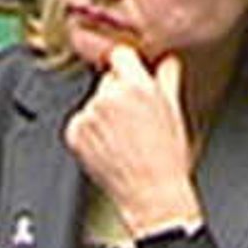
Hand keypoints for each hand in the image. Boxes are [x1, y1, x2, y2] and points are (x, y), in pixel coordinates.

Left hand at [64, 43, 205, 240]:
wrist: (150, 192)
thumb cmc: (167, 157)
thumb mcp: (174, 111)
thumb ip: (167, 78)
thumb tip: (167, 59)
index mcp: (136, 87)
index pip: (120, 55)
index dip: (127, 65)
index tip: (131, 74)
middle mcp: (107, 97)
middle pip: (107, 80)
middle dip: (119, 93)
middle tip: (136, 118)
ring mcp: (87, 115)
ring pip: (94, 102)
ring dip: (104, 113)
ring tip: (126, 137)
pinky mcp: (74, 132)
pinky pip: (81, 122)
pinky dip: (91, 131)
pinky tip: (111, 146)